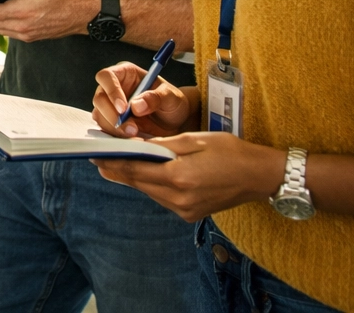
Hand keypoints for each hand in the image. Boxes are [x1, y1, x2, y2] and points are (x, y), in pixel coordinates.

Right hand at [92, 61, 195, 137]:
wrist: (175, 122)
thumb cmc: (172, 102)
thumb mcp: (171, 97)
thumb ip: (155, 98)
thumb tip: (136, 106)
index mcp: (125, 73)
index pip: (107, 76)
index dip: (111, 91)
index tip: (123, 108)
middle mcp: (114, 88)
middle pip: (99, 98)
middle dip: (112, 115)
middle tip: (131, 128)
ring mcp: (110, 105)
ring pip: (100, 115)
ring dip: (114, 127)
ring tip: (135, 134)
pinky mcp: (111, 122)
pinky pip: (105, 128)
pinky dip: (116, 135)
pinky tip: (133, 138)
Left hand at [92, 132, 286, 221]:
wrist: (259, 176)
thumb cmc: (230, 151)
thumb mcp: (193, 139)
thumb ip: (161, 144)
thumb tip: (135, 144)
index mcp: (179, 177)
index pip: (135, 169)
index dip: (113, 162)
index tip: (95, 155)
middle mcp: (179, 198)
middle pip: (139, 183)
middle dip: (118, 170)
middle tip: (98, 158)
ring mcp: (184, 210)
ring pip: (149, 192)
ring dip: (135, 177)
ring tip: (117, 163)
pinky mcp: (190, 214)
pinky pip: (162, 198)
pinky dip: (152, 185)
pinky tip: (146, 173)